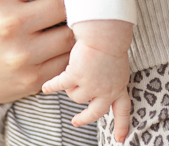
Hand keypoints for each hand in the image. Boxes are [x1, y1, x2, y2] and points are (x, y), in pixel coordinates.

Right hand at [42, 20, 132, 141]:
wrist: (106, 34)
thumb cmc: (113, 43)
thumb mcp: (117, 65)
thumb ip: (110, 77)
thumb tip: (99, 84)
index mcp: (119, 86)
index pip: (123, 110)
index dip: (121, 125)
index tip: (120, 139)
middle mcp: (106, 90)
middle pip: (95, 112)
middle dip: (85, 119)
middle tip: (76, 122)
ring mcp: (91, 86)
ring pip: (76, 96)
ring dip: (72, 87)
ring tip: (70, 75)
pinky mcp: (76, 77)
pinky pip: (60, 85)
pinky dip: (51, 86)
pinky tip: (45, 88)